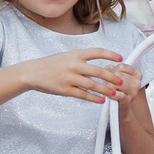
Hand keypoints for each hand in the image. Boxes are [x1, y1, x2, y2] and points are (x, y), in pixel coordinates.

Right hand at [20, 49, 136, 104]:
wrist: (33, 73)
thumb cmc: (51, 64)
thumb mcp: (66, 56)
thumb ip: (81, 60)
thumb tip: (97, 66)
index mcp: (75, 54)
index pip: (97, 52)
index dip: (111, 55)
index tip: (121, 59)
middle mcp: (74, 65)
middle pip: (99, 71)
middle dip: (112, 77)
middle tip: (121, 81)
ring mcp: (70, 78)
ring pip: (93, 85)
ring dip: (106, 90)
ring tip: (114, 94)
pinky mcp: (66, 90)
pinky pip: (84, 95)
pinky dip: (94, 98)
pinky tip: (101, 100)